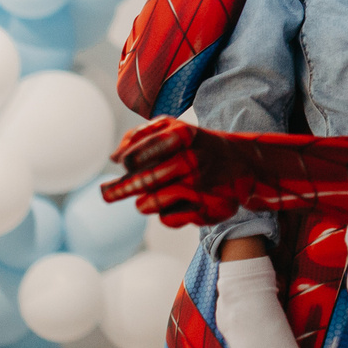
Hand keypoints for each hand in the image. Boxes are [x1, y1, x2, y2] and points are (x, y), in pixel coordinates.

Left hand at [103, 117, 242, 226]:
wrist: (241, 164)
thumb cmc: (196, 144)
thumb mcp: (172, 128)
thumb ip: (139, 136)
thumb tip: (114, 157)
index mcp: (181, 135)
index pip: (139, 153)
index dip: (128, 159)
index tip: (123, 163)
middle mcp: (192, 160)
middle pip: (143, 181)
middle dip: (120, 189)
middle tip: (106, 194)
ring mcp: (200, 187)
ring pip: (150, 203)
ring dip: (143, 203)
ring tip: (147, 198)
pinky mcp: (206, 211)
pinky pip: (167, 219)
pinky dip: (165, 213)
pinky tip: (175, 205)